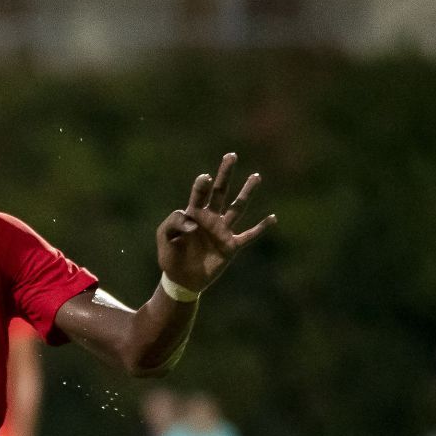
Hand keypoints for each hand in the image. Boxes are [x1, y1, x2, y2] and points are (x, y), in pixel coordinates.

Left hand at [157, 152, 274, 294]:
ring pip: (238, 207)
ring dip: (247, 192)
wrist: (180, 279)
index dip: (202, 184)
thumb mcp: (164, 237)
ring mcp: (222, 231)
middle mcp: (210, 218)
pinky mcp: (231, 246)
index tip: (205, 178)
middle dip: (225, 174)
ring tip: (255, 176)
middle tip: (231, 155)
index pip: (200, 193)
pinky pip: (249, 235)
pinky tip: (272, 218)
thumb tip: (192, 221)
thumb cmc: (170, 256)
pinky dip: (261, 228)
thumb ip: (172, 223)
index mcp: (193, 213)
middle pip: (220, 191)